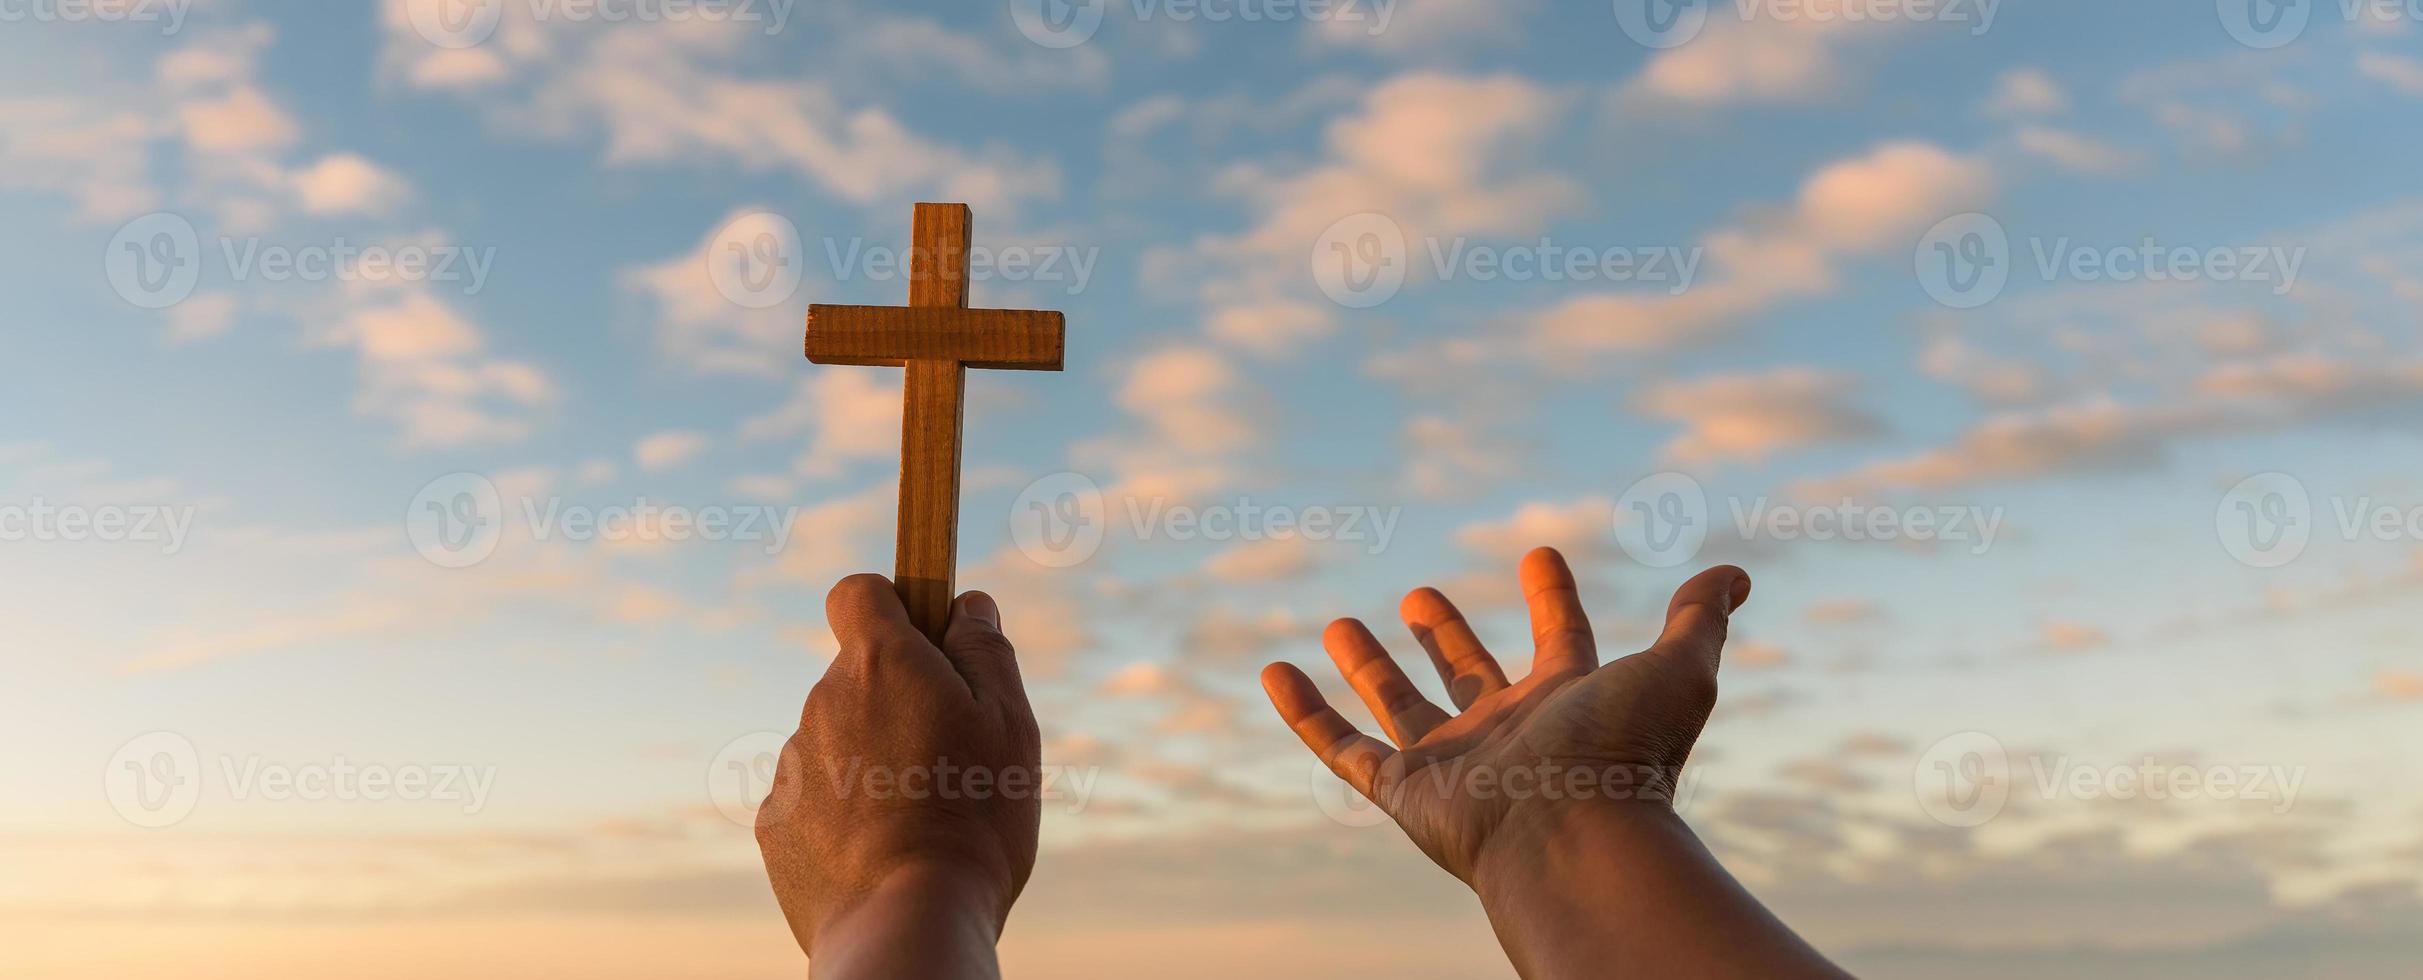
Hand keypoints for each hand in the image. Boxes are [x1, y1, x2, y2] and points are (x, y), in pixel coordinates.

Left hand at [755, 574, 1041, 976]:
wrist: (905, 920)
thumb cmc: (972, 816)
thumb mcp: (1010, 723)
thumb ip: (986, 651)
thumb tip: (968, 605)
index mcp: (880, 664)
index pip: (858, 594)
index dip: (891, 607)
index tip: (927, 643)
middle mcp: (822, 703)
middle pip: (858, 677)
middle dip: (898, 702)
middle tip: (950, 757)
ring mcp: (792, 766)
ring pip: (838, 742)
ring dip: (873, 761)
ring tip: (921, 817)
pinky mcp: (775, 825)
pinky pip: (815, 799)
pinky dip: (846, 815)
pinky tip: (884, 853)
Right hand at [1261, 547, 1745, 887]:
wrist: (1574, 835)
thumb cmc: (1627, 754)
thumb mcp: (1676, 670)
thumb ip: (1699, 618)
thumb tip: (1737, 570)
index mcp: (1569, 701)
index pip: (1558, 638)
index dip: (1550, 597)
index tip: (1539, 555)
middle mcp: (1508, 732)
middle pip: (1470, 676)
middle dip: (1447, 636)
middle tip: (1421, 595)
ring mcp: (1451, 763)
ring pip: (1400, 707)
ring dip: (1371, 666)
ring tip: (1342, 623)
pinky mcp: (1402, 792)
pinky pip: (1342, 746)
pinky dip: (1304, 711)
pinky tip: (1273, 672)